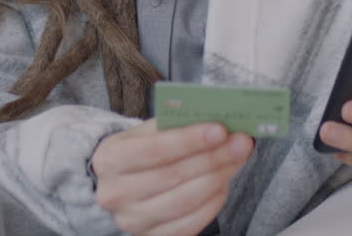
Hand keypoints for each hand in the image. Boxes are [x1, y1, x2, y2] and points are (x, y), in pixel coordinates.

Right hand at [91, 119, 254, 235]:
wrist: (115, 183)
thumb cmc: (137, 151)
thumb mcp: (144, 132)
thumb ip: (174, 126)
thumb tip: (218, 126)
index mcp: (110, 159)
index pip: (154, 150)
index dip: (189, 140)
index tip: (220, 130)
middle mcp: (116, 193)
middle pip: (173, 176)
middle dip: (213, 158)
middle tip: (240, 143)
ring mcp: (132, 220)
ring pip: (184, 202)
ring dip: (217, 178)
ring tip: (236, 160)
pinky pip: (188, 224)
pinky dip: (211, 204)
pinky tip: (223, 184)